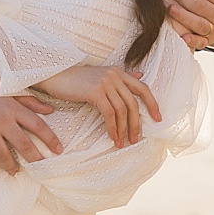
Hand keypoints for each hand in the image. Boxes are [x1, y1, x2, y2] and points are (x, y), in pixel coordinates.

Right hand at [0, 79, 61, 171]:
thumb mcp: (8, 92)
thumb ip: (30, 101)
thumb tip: (51, 110)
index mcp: (13, 108)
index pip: (38, 126)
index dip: (51, 139)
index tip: (59, 150)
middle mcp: (1, 121)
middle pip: (24, 145)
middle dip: (35, 159)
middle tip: (41, 167)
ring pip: (4, 157)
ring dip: (12, 166)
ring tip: (15, 170)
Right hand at [36, 63, 161, 147]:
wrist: (55, 75)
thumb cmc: (76, 80)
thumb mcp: (101, 76)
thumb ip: (121, 77)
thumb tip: (140, 75)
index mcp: (118, 72)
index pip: (142, 87)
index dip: (152, 103)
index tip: (158, 119)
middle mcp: (114, 75)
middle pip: (133, 102)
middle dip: (136, 123)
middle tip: (135, 139)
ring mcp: (105, 82)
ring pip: (122, 110)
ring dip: (123, 129)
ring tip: (122, 142)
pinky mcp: (95, 91)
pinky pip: (109, 113)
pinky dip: (112, 127)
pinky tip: (112, 136)